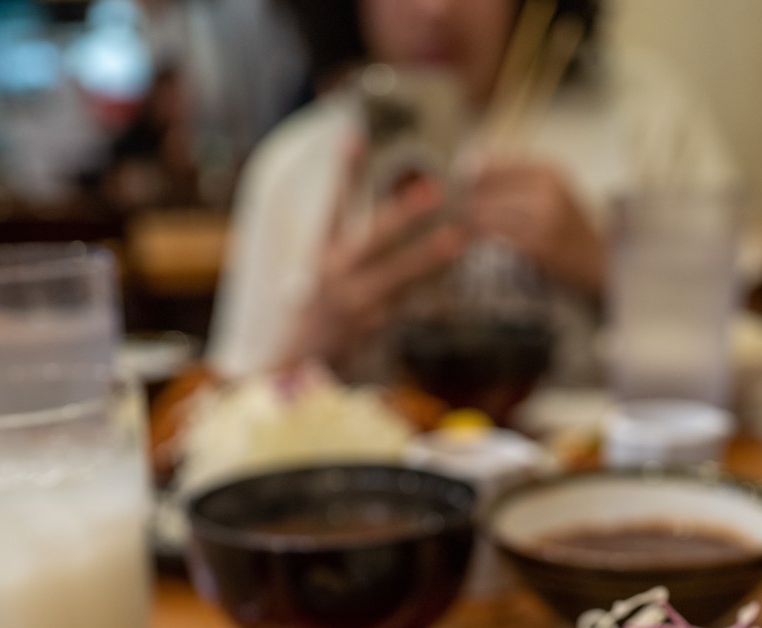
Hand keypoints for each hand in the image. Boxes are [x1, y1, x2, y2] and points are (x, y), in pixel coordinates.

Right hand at [277, 147, 466, 372]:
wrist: (301, 356)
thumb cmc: (318, 299)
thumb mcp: (322, 261)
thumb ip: (344, 228)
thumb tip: (371, 181)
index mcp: (321, 252)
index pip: (331, 204)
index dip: (343, 171)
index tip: (355, 136)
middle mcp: (336, 275)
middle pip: (372, 239)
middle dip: (404, 214)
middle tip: (436, 191)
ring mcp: (355, 303)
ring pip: (397, 276)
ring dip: (429, 256)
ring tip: (460, 238)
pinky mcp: (373, 326)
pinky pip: (408, 303)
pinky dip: (431, 287)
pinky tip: (455, 270)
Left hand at [465, 159, 605, 297]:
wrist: (600, 264)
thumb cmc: (569, 231)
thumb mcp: (552, 193)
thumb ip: (517, 182)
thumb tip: (469, 170)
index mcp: (547, 170)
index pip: (491, 164)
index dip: (467, 179)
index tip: (454, 193)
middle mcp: (546, 188)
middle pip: (484, 188)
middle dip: (461, 202)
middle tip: (448, 215)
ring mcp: (543, 216)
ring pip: (485, 212)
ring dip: (464, 223)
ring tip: (455, 231)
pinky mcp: (537, 244)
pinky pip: (494, 236)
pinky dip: (476, 239)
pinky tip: (468, 243)